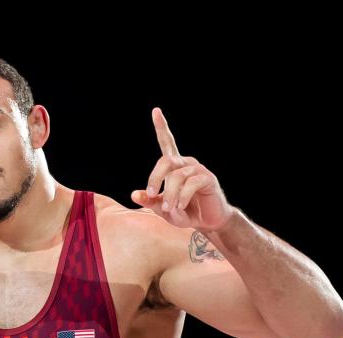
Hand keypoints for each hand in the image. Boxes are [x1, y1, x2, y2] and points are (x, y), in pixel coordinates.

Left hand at [130, 107, 233, 231]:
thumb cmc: (184, 212)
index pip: (167, 142)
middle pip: (165, 160)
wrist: (206, 222)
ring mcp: (197, 169)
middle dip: (155, 177)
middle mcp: (185, 163)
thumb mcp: (163, 209)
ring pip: (176, 177)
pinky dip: (182, 197)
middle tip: (150, 193)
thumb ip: (150, 201)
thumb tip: (134, 194)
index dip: (161, 127)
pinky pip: (191, 184)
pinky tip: (181, 206)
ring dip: (169, 195)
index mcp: (174, 166)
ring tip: (169, 208)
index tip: (156, 111)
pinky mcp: (208, 178)